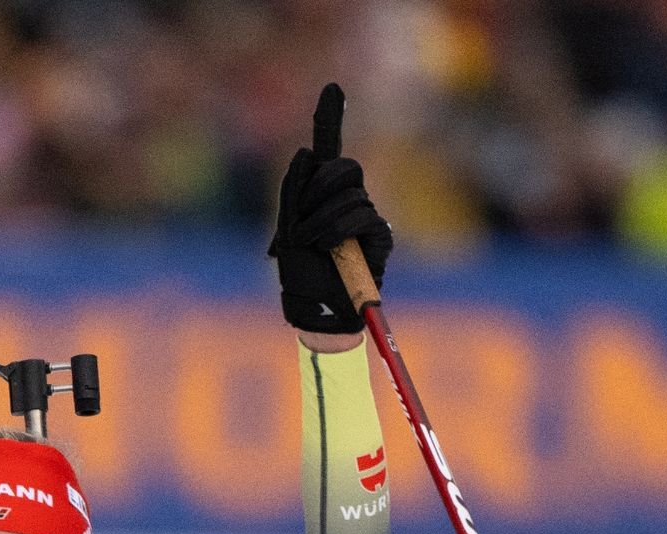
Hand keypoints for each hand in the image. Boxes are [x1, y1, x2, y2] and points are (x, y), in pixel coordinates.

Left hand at [268, 83, 392, 333]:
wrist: (316, 311)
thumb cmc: (299, 277)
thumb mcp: (286, 232)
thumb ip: (293, 193)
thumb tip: (306, 150)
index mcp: (320, 197)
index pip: (327, 151)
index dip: (329, 118)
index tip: (331, 87)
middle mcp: (346, 201)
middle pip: (341, 167)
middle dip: (316, 190)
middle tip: (301, 226)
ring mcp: (366, 217)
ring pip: (350, 190)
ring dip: (321, 218)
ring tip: (311, 246)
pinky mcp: (380, 236)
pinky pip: (361, 213)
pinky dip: (338, 228)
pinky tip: (329, 248)